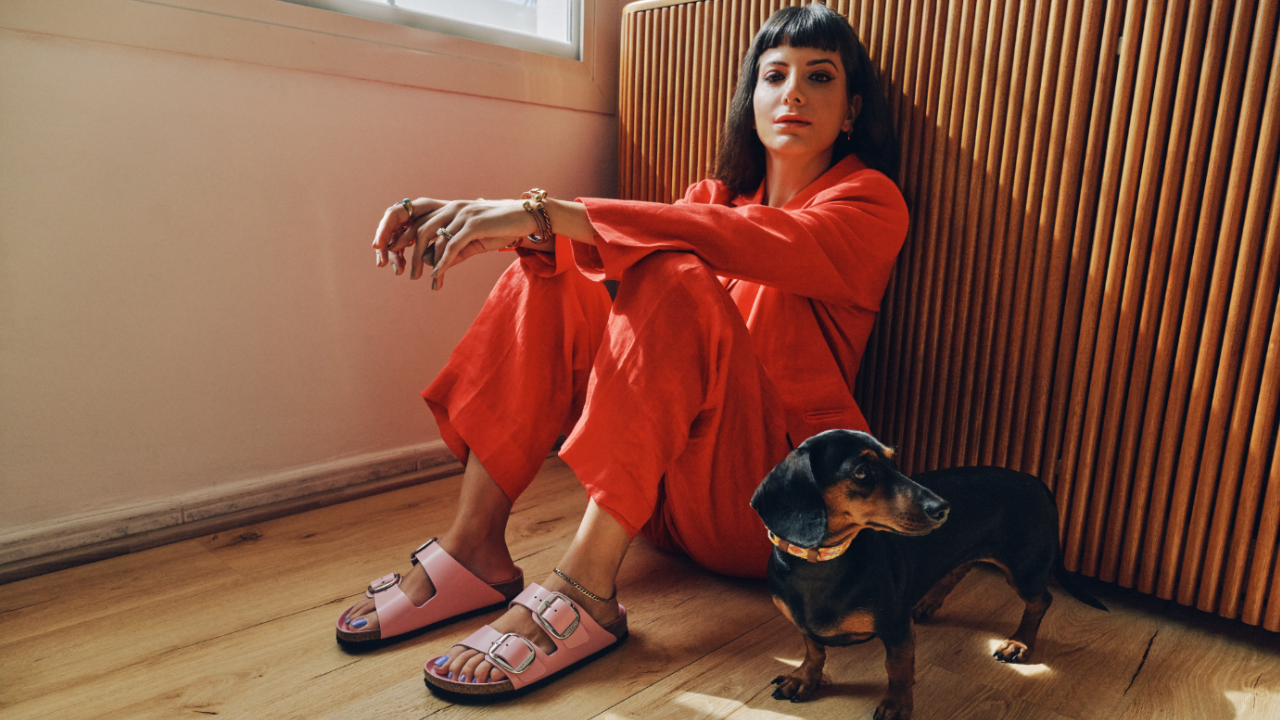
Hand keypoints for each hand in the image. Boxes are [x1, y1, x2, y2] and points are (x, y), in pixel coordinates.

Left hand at [372, 198, 536, 288]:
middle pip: (420, 229)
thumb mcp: (473, 241)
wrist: (525, 217)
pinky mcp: (474, 224)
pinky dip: (442, 262)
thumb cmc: (500, 228)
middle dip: (408, 252)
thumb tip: (438, 267)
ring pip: (433, 238)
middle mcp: (452, 208)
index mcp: (449, 209)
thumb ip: (455, 252)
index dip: (404, 237)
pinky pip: (452, 245)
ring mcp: (462, 214)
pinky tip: (437, 275)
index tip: (394, 256)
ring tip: (420, 278)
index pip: (418, 221)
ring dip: (422, 260)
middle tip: (405, 272)